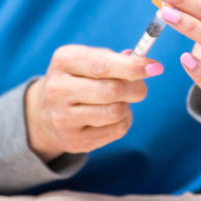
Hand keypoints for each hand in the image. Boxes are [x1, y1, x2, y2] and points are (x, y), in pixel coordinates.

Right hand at [25, 45, 162, 161]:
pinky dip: (123, 121)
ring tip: (119, 101)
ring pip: (116, 112)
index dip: (133, 66)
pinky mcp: (74, 140)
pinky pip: (116, 130)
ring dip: (127, 106)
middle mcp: (58, 89)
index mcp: (64, 61)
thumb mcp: (87, 60)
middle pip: (113, 90)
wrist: (45, 113)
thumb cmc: (78, 79)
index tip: (155, 67)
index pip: (103, 64)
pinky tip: (111, 116)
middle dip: (136, 88)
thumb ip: (115, 59)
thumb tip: (145, 64)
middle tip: (140, 87)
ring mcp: (63, 117)